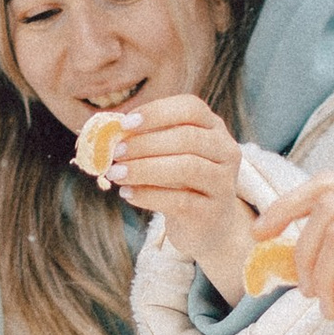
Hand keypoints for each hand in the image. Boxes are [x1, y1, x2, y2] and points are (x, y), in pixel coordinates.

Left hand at [97, 93, 254, 300]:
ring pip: (186, 168)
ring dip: (144, 169)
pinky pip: (180, 200)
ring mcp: (223, 183)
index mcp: (214, 128)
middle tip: (115, 153)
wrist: (208, 226)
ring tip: (116, 174)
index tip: (125, 124)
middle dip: (145, 144)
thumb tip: (108, 132)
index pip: (191, 108)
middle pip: (187, 138)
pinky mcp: (213, 212)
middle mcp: (225, 151)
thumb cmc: (181, 183)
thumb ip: (146, 141)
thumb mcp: (167, 156)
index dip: (157, 112)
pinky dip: (148, 195)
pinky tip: (127, 194)